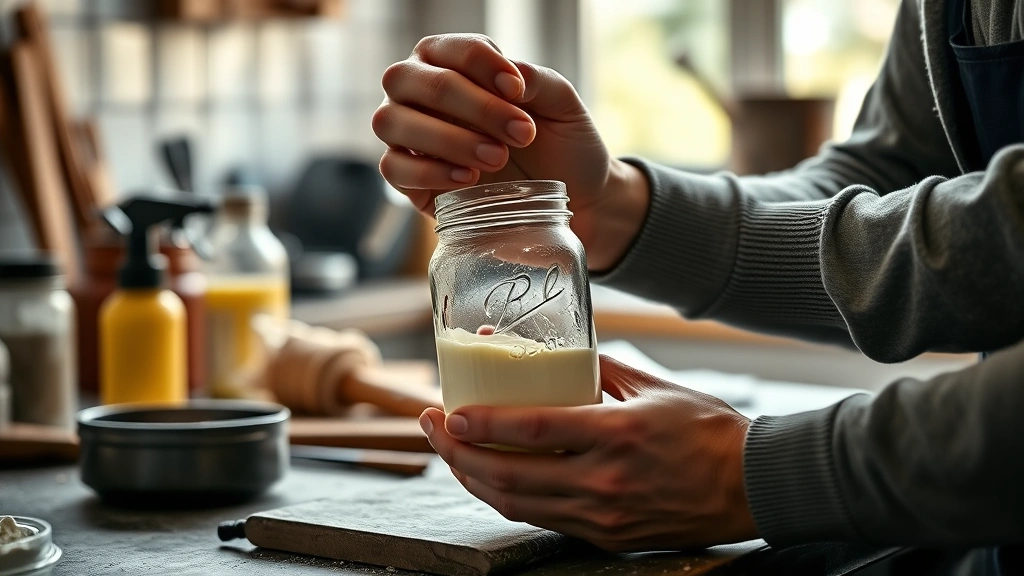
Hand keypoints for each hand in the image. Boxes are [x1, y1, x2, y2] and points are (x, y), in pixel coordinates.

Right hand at [372, 34, 648, 270]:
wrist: (572, 196)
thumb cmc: (562, 141)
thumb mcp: (564, 104)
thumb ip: (539, 81)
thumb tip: (510, 76)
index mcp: (450, 61)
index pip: (448, 48)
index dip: (481, 65)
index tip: (520, 91)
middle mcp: (417, 93)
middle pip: (409, 80)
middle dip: (470, 105)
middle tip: (520, 134)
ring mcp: (407, 136)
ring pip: (392, 122)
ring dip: (447, 139)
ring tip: (497, 159)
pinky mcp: (407, 179)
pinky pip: (393, 168)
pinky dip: (429, 172)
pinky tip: (469, 180)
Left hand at [418, 356, 758, 551]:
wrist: (753, 485)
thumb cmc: (707, 429)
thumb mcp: (654, 387)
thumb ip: (599, 370)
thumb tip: (551, 352)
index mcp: (618, 435)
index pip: (532, 431)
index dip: (481, 424)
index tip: (447, 410)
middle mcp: (605, 481)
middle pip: (509, 476)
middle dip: (456, 453)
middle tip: (431, 426)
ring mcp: (604, 516)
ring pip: (516, 505)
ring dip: (472, 478)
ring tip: (448, 450)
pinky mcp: (606, 537)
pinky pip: (541, 519)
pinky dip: (506, 498)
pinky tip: (488, 477)